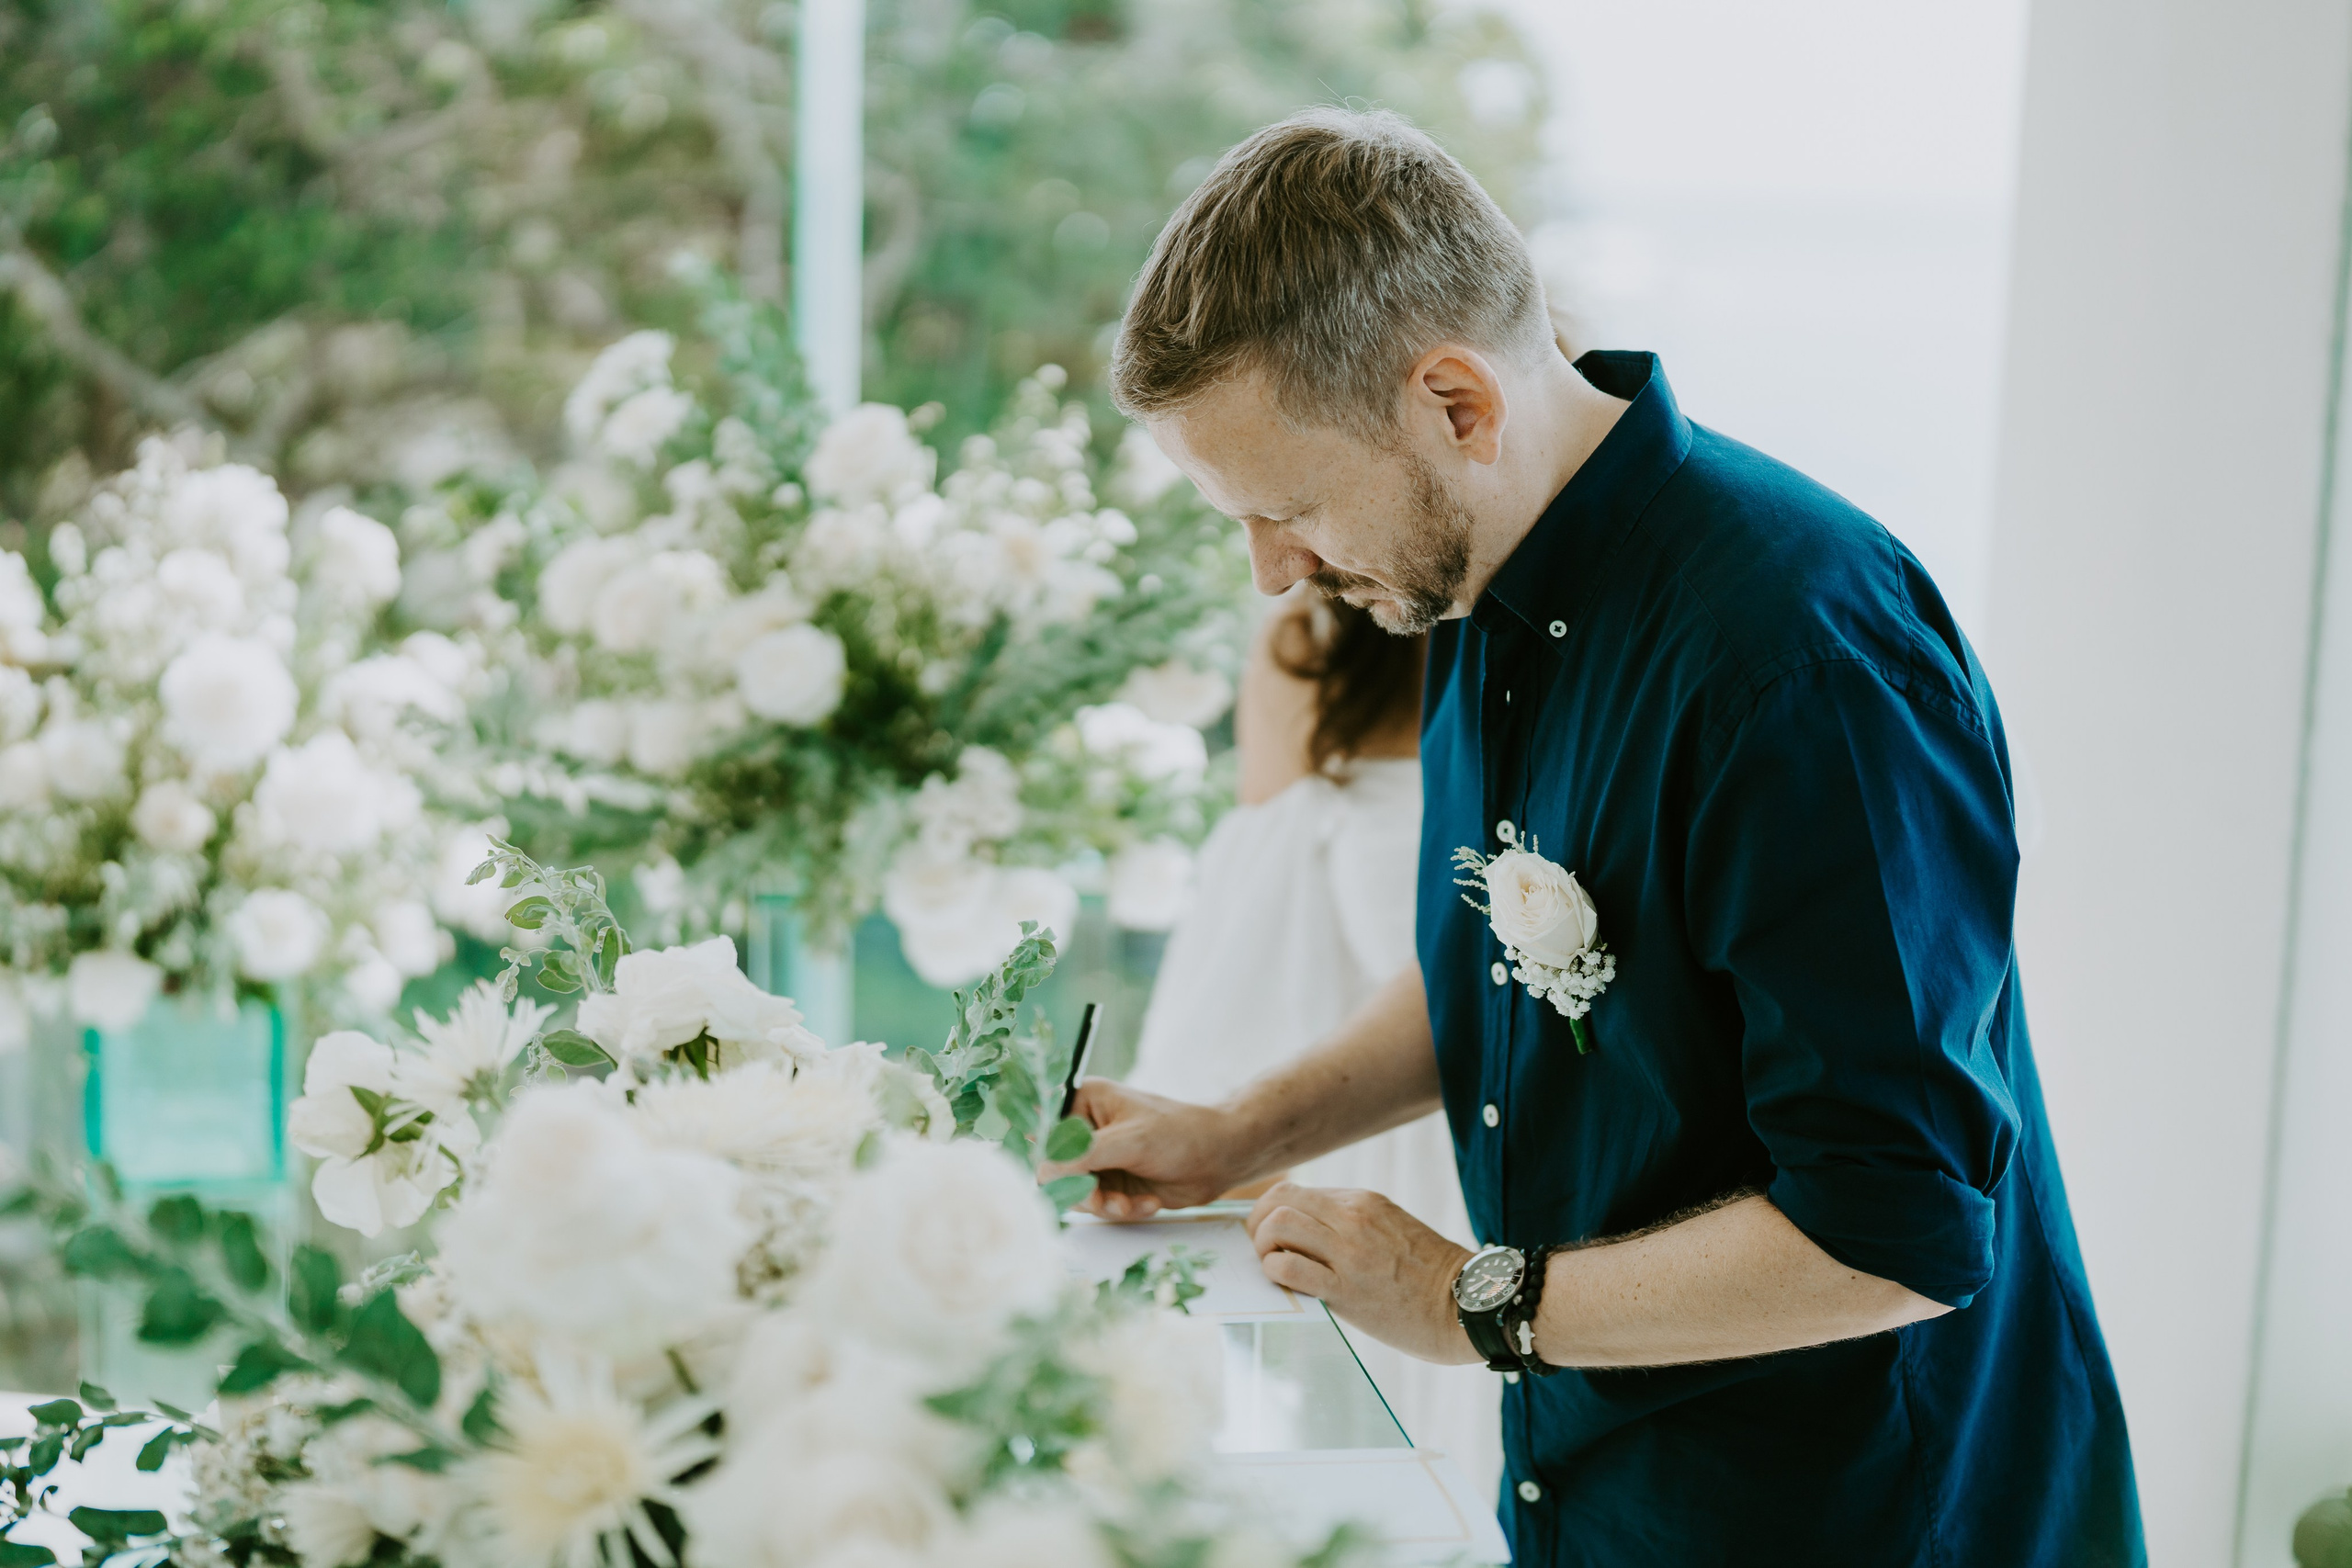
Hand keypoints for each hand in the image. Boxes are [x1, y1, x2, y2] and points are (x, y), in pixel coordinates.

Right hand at [1038, 1079, 1247, 1219]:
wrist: (1220, 1158)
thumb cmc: (1180, 1133)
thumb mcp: (1131, 1141)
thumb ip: (1084, 1156)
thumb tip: (1044, 1172)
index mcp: (1083, 1102)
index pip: (1045, 1134)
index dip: (1051, 1161)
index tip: (1071, 1180)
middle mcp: (1085, 1129)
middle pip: (1057, 1171)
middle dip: (1084, 1192)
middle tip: (1106, 1200)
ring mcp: (1098, 1159)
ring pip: (1077, 1194)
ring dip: (1105, 1206)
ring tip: (1131, 1204)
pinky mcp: (1113, 1183)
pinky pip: (1100, 1207)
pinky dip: (1123, 1210)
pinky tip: (1148, 1203)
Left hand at [1243, 1183, 1480, 1364]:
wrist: (1468, 1307)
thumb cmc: (1429, 1277)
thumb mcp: (1389, 1229)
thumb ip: (1348, 1225)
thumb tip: (1302, 1236)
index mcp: (1363, 1201)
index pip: (1294, 1191)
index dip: (1270, 1211)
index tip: (1268, 1234)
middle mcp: (1353, 1217)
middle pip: (1278, 1201)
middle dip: (1257, 1225)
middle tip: (1263, 1251)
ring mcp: (1349, 1251)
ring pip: (1278, 1225)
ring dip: (1264, 1247)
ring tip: (1274, 1268)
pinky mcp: (1347, 1289)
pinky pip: (1289, 1268)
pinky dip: (1275, 1272)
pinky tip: (1284, 1284)